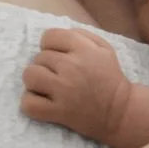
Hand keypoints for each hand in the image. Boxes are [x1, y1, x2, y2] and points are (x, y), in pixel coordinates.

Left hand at [20, 27, 130, 145]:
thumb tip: (56, 36)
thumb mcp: (104, 48)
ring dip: (34, 82)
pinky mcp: (58, 111)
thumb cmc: (110, 78)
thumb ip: (81, 35)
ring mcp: (63, 90)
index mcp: (84, 49)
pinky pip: (28, 103)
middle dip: (46, 65)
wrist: (120, 112)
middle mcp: (72, 67)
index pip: (49, 36)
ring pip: (30, 76)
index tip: (58, 56)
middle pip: (39, 57)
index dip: (50, 45)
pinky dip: (31, 103)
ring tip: (46, 88)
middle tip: (58, 75)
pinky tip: (42, 102)